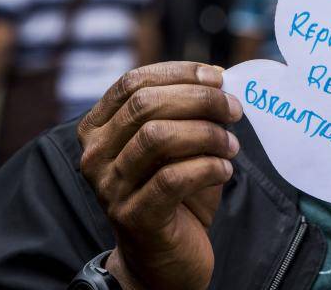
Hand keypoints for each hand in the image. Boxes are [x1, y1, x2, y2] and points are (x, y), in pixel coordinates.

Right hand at [78, 62, 242, 289]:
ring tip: (231, 145)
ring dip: (207, 133)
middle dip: (200, 99)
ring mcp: (110, 187)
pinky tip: (225, 170)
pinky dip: (208, 167)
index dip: (179, 73)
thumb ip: (188, 109)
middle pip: (146, 104)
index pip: (133, 82)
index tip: (218, 76)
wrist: (165, 257)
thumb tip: (219, 75)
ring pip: (158, 136)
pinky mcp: (133, 216)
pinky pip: (173, 177)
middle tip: (234, 110)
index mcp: (99, 128)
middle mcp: (95, 155)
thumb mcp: (177, 141)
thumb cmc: (175, 190)